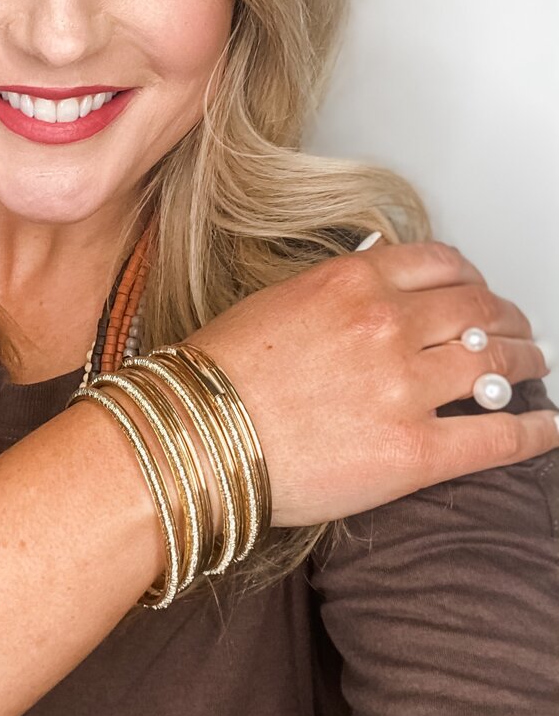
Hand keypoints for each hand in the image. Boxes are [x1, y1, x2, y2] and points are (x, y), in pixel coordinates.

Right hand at [183, 239, 556, 526]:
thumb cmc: (216, 377)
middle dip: (509, 321)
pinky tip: (549, 426)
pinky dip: (536, 430)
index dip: (472, 279)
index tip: (478, 292)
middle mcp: (388, 323)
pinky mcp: (414, 451)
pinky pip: (498, 435)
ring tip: (536, 370)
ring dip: (527, 365)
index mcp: (352, 281)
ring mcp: (405, 387)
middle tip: (520, 332)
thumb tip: (371, 296)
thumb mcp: (275, 302)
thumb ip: (334, 293)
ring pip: (498, 365)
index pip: (441, 264)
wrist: (193, 438)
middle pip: (480, 312)